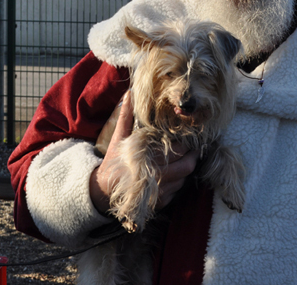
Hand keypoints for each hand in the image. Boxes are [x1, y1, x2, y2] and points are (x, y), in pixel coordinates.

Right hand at [89, 92, 197, 213]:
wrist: (103, 191)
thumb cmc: (113, 162)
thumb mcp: (118, 138)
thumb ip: (126, 117)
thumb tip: (130, 94)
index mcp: (147, 160)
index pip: (178, 150)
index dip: (186, 142)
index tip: (188, 135)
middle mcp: (156, 178)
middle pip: (187, 165)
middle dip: (193, 154)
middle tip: (193, 145)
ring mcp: (159, 193)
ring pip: (184, 178)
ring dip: (186, 168)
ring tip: (184, 156)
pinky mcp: (161, 203)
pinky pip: (178, 190)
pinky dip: (179, 181)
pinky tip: (173, 171)